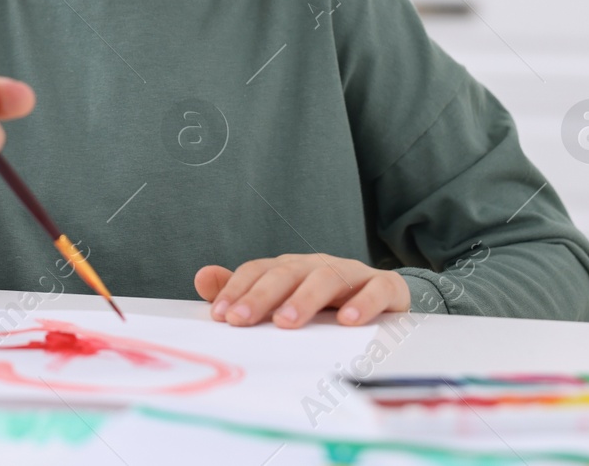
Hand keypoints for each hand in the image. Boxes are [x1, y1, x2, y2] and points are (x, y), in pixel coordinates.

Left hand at [194, 253, 410, 327]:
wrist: (386, 297)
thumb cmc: (326, 302)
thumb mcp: (284, 297)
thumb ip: (244, 291)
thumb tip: (201, 278)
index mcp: (291, 267)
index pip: (258, 271)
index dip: (238, 290)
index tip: (221, 315)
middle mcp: (317, 265)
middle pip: (286, 273)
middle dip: (261, 296)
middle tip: (242, 320)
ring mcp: (352, 273)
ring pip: (326, 278)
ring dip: (304, 299)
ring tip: (287, 322)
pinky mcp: (386, 286)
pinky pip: (376, 289)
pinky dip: (363, 303)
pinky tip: (348, 321)